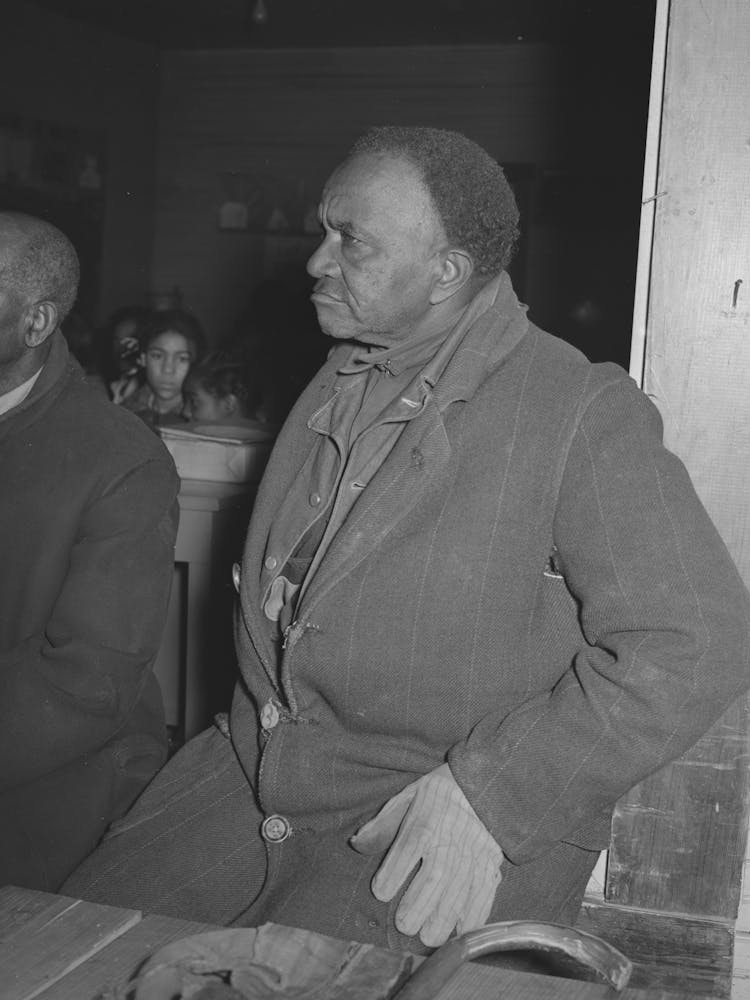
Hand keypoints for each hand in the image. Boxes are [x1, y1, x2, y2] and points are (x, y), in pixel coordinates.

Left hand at [350, 764, 503, 946]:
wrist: (485, 784)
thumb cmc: (439, 793)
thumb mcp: (407, 797)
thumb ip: (383, 824)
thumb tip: (356, 844)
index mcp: (425, 823)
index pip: (406, 851)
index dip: (391, 875)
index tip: (381, 892)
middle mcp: (448, 841)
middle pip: (433, 878)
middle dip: (418, 906)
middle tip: (405, 925)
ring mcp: (472, 855)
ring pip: (458, 891)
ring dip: (444, 918)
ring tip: (430, 937)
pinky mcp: (489, 864)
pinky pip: (484, 893)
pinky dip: (474, 915)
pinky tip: (461, 931)